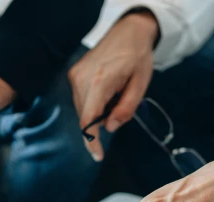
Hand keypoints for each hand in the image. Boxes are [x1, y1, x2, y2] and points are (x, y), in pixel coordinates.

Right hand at [69, 9, 158, 160]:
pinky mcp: (73, 73)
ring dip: (97, 113)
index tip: (98, 156)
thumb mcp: (140, 86)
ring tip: (115, 95)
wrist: (128, 32)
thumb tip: (110, 128)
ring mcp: (75, 75)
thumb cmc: (138, 57)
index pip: (89, 120)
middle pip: (84, 116)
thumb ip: (125, 109)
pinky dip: (93, 104)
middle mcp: (82, 78)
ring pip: (81, 109)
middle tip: (119, 109)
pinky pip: (80, 99)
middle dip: (100, 124)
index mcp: (100, 81)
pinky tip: (107, 92)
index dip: (92, 141)